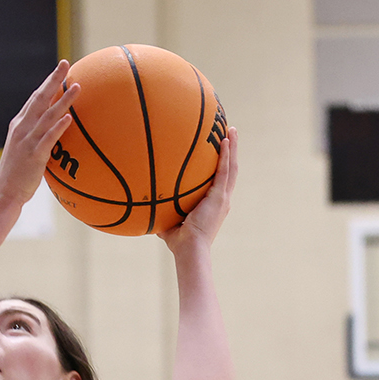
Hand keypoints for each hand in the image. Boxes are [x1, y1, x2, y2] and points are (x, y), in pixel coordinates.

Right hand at [0, 61, 81, 205]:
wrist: (5, 193)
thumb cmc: (17, 174)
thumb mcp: (24, 149)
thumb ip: (36, 136)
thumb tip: (53, 130)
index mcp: (19, 125)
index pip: (35, 99)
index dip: (47, 83)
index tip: (59, 70)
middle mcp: (22, 128)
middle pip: (40, 98)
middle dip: (54, 80)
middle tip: (66, 64)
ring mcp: (28, 141)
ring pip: (47, 115)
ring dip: (63, 100)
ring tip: (77, 87)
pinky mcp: (34, 156)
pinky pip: (48, 138)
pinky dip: (58, 127)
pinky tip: (69, 118)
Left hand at [160, 126, 238, 254]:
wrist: (190, 250)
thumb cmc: (179, 242)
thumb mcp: (169, 222)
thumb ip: (162, 211)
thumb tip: (145, 203)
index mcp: (214, 204)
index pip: (221, 181)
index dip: (223, 165)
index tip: (221, 151)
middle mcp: (222, 200)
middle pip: (231, 169)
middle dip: (231, 150)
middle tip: (230, 133)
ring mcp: (223, 198)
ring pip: (232, 167)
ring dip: (233, 147)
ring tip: (232, 130)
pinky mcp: (220, 197)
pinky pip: (224, 171)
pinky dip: (226, 155)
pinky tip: (225, 140)